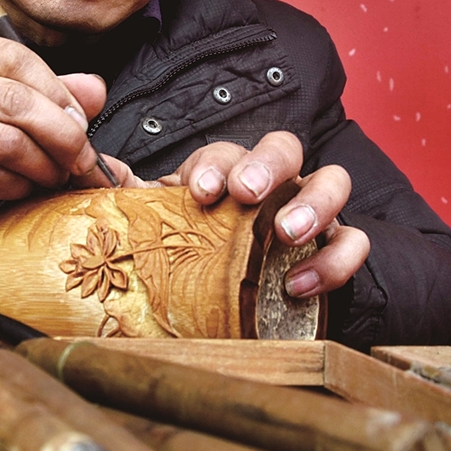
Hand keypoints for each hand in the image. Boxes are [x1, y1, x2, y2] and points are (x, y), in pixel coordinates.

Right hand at [0, 37, 109, 250]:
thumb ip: (47, 99)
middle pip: (17, 101)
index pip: (16, 59)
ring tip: (51, 178)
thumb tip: (95, 89)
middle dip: (62, 135)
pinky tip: (19, 191)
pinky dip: (18, 189)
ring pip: (10, 144)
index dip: (58, 92)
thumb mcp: (2, 117)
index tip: (81, 121)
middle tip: (81, 159)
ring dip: (43, 168)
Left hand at [154, 131, 369, 297]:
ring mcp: (309, 213)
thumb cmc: (196, 258)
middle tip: (247, 193)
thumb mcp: (163, 230)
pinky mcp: (333, 248)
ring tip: (286, 233)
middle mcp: (272, 186)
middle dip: (266, 165)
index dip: (216, 165)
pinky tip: (297, 284)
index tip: (200, 192)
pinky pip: (353, 243)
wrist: (232, 302)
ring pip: (332, 182)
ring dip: (313, 201)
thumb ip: (135, 204)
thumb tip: (97, 178)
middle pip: (283, 149)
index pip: (227, 152)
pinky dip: (334, 259)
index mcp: (227, 176)